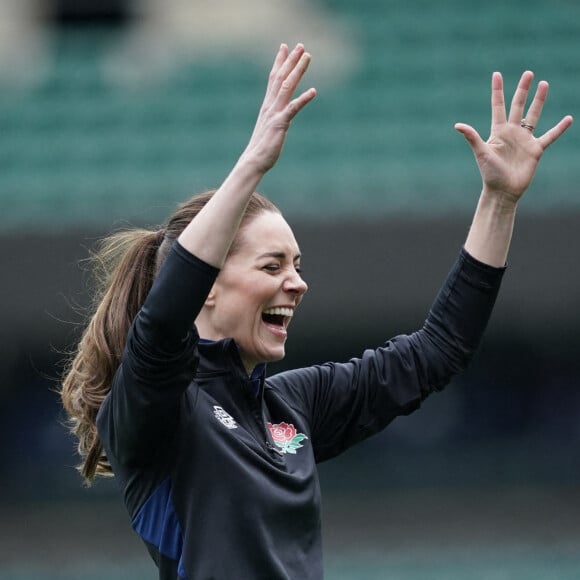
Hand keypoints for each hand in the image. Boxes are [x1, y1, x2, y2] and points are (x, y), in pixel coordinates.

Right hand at [242, 43, 316, 173]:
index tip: (285, 47)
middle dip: (290, 60)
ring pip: (287, 86)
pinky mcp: (280, 124)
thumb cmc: (262, 148)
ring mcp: (275, 114)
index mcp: (268, 106)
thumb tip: (279, 116)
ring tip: (307, 56)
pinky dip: (303, 99)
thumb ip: (274, 118)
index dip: (279, 62)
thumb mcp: (269, 128)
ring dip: (297, 70)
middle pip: (281, 77)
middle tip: (300, 45)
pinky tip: (313, 91)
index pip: (273, 79)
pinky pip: (293, 109)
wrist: (254, 161)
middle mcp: (270, 106)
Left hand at [455, 71, 572, 204]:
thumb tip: (458, 125)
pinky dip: (559, 128)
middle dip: (522, 90)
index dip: (497, 90)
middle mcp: (512, 132)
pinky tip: (568, 119)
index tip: (497, 74)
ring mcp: (525, 140)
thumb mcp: (481, 153)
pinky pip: (550, 136)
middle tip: (528, 73)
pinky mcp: (536, 149)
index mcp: (498, 131)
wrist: (503, 191)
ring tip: (544, 84)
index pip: (498, 106)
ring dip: (539, 100)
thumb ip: (472, 137)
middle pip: (518, 106)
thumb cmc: (489, 173)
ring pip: (534, 115)